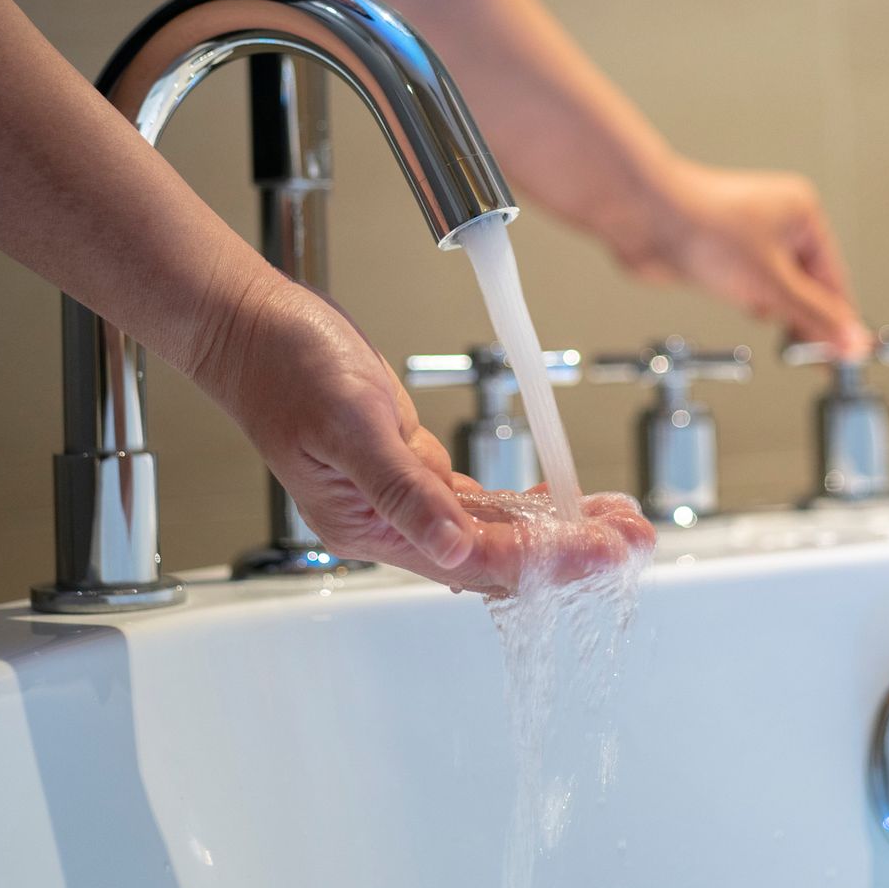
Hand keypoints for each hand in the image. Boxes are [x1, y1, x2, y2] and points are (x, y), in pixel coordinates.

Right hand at [188, 277, 650, 592]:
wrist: (251, 327)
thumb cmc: (285, 369)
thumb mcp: (351, 425)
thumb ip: (403, 491)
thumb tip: (457, 550)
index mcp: (373, 529)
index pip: (481, 560)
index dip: (550, 560)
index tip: (606, 552)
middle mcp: (394, 523)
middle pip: (500, 555)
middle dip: (573, 550)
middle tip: (637, 541)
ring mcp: (404, 496)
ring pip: (498, 528)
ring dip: (561, 527)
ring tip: (621, 522)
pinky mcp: (411, 465)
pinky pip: (481, 498)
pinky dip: (527, 500)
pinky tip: (563, 499)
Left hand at [611, 158, 872, 357]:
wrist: (644, 219)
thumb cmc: (704, 228)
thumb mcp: (772, 284)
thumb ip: (815, 317)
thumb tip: (852, 340)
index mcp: (802, 215)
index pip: (834, 280)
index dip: (838, 321)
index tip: (845, 356)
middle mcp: (779, 222)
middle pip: (808, 285)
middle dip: (802, 316)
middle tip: (807, 355)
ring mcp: (749, 237)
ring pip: (777, 288)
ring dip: (771, 308)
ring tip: (759, 312)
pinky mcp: (723, 253)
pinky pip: (749, 285)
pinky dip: (748, 300)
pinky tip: (738, 301)